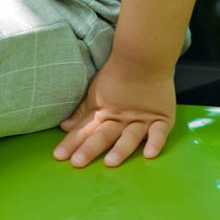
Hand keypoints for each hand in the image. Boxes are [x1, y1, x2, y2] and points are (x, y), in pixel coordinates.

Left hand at [52, 57, 175, 168]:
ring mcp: (141, 120)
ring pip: (129, 137)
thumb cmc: (116, 75)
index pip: (85, 130)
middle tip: (77, 162)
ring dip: (120, 150)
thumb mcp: (94, 93)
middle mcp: (121, 119)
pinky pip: (159, 133)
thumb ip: (82, 113)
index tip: (58, 156)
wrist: (143, 57)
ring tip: (110, 162)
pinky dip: (155, 143)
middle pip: (103, 136)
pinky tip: (149, 154)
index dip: (71, 142)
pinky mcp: (161, 119)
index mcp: (104, 113)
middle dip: (89, 149)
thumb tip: (65, 127)